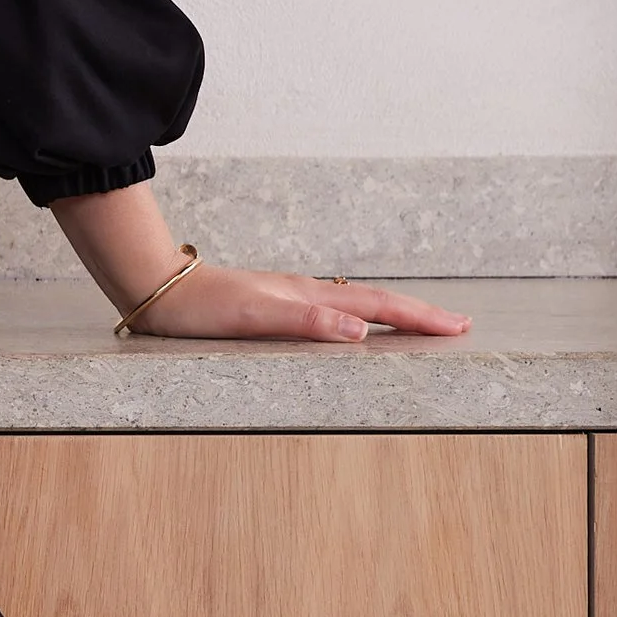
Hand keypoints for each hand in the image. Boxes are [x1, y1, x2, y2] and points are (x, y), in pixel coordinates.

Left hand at [133, 263, 469, 345]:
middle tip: (459, 324)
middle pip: (375, 300)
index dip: (418, 317)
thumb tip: (359, 329)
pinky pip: (334, 309)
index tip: (457, 326)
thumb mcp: (252, 318)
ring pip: (357, 303)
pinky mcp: (275, 305)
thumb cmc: (199, 307)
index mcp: (307, 296)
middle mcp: (305, 293)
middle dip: (418, 313)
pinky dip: (361, 316)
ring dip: (394, 313)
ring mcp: (291, 297)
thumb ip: (304, 321)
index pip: (377, 306)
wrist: (157, 288)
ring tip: (422, 323)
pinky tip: (357, 324)